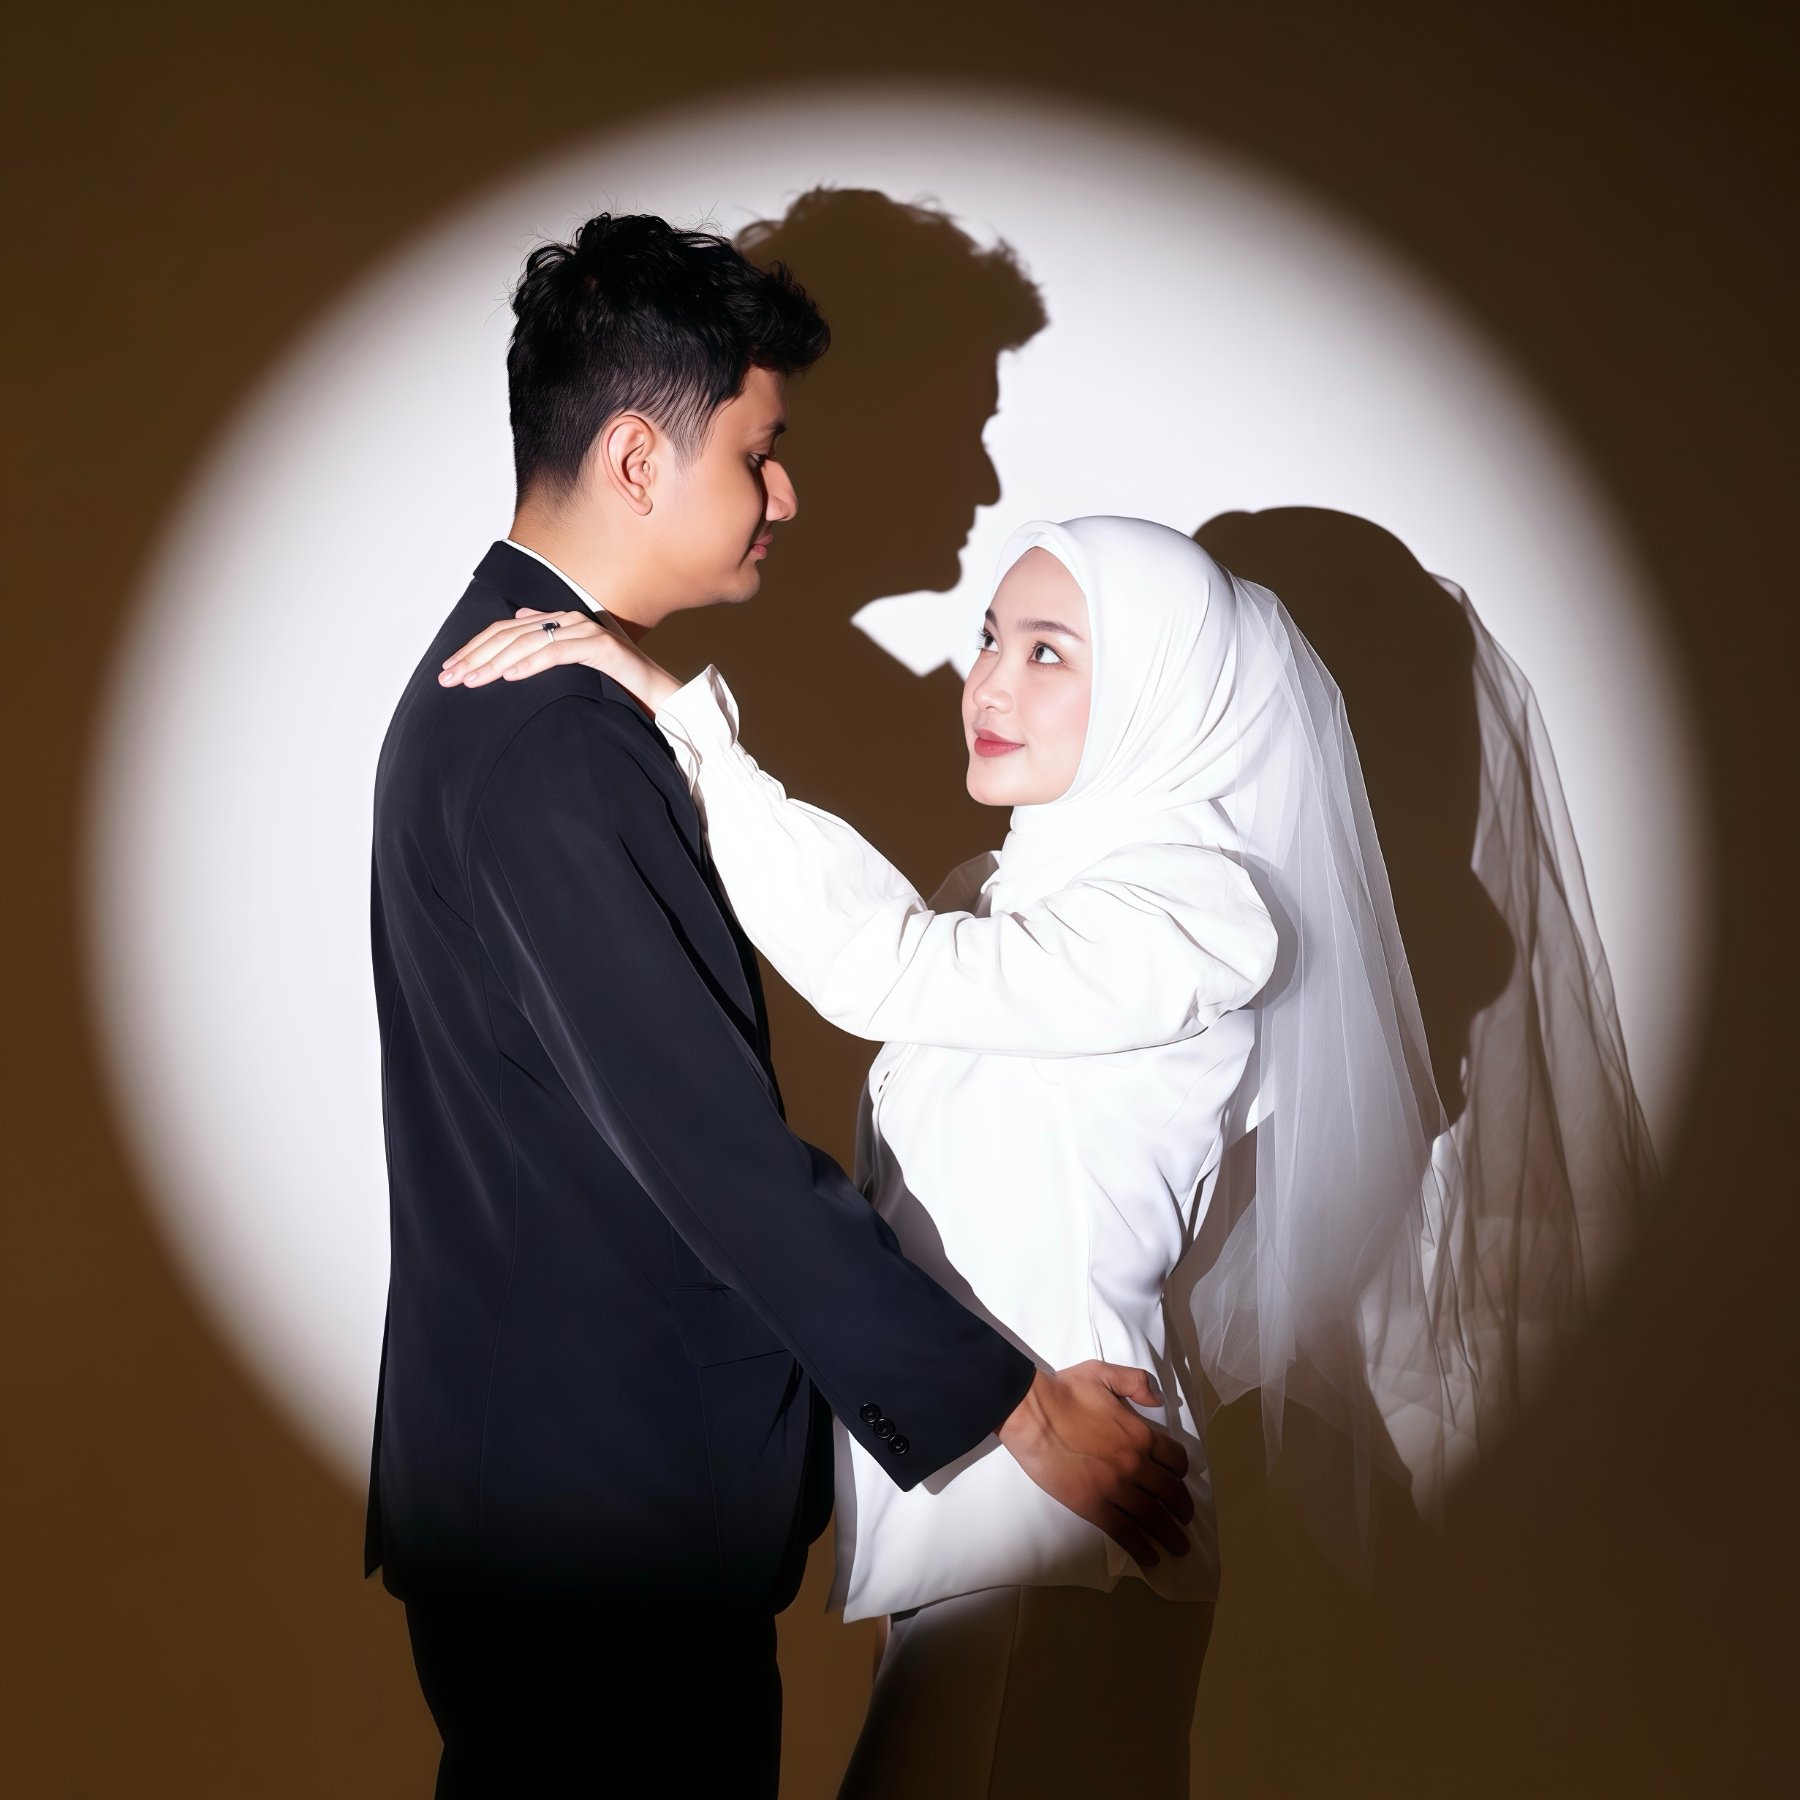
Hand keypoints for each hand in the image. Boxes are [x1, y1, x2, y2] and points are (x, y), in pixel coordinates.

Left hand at [438, 607, 681, 712]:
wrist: (660, 696)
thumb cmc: (616, 686)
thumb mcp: (572, 667)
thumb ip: (548, 644)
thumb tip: (521, 616)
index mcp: (558, 622)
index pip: (506, 631)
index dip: (474, 648)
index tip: (449, 670)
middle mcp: (569, 620)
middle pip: (511, 634)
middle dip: (475, 656)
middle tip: (449, 678)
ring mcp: (586, 630)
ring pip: (529, 642)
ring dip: (496, 662)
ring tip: (472, 680)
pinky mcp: (602, 646)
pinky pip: (559, 653)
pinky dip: (532, 664)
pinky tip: (509, 677)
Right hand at [996, 1364, 1194, 1568]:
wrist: (1031, 1413)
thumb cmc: (1065, 1391)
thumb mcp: (1104, 1373)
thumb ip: (1136, 1382)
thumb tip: (1159, 1400)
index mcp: (1140, 1433)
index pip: (1175, 1458)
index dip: (1181, 1471)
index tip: (1180, 1479)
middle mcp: (1135, 1464)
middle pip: (1170, 1493)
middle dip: (1183, 1509)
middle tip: (1186, 1519)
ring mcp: (1115, 1488)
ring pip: (1152, 1517)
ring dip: (1170, 1535)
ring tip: (1179, 1548)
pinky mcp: (1092, 1505)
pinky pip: (1124, 1531)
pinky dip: (1141, 1547)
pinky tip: (1150, 1557)